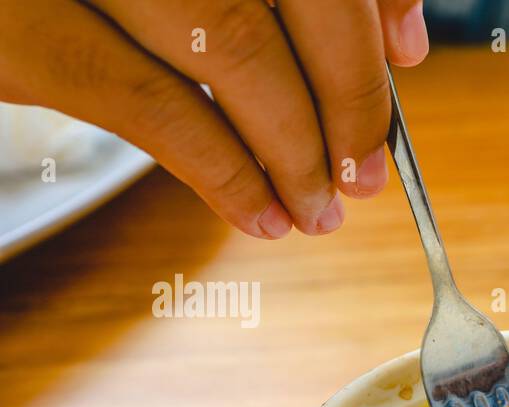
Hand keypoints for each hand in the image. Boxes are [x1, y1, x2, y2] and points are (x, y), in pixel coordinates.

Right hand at [0, 0, 429, 237]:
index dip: (375, 17)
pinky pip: (150, 105)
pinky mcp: (19, 28)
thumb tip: (403, 48)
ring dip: (294, 150)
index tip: (399, 78)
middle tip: (362, 174)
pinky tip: (259, 214)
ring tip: (317, 210)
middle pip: (294, 0)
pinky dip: (223, 174)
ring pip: (232, 49)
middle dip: (347, 99)